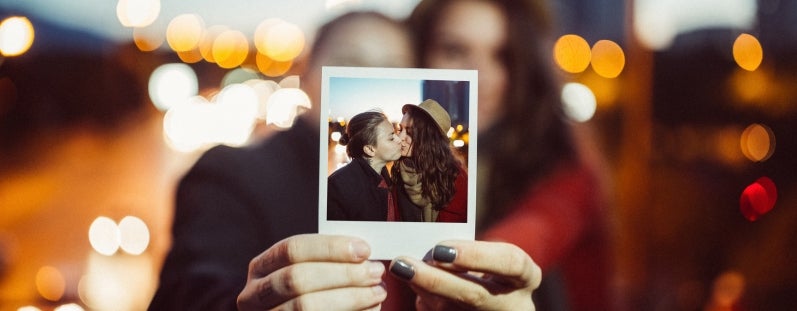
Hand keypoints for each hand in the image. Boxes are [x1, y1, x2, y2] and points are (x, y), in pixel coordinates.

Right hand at [237, 234, 387, 310]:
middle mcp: (255, 295)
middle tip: (374, 272)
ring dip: (350, 298)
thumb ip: (328, 260)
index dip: (330, 248)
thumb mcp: (310, 272)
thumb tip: (363, 251)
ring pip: (306, 306)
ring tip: (377, 292)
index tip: (363, 249)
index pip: (292, 249)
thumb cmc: (311, 295)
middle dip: (343, 274)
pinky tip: (368, 310)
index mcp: (262, 268)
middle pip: (298, 278)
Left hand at [389, 240, 540, 310]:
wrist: (496, 304)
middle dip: (435, 280)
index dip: (476, 256)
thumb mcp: (491, 256)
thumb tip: (428, 249)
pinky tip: (418, 288)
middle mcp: (514, 305)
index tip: (440, 248)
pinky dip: (425, 302)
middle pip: (474, 296)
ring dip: (421, 290)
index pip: (511, 263)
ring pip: (451, 310)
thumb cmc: (492, 271)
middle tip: (403, 264)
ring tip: (403, 268)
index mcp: (525, 278)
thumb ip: (468, 252)